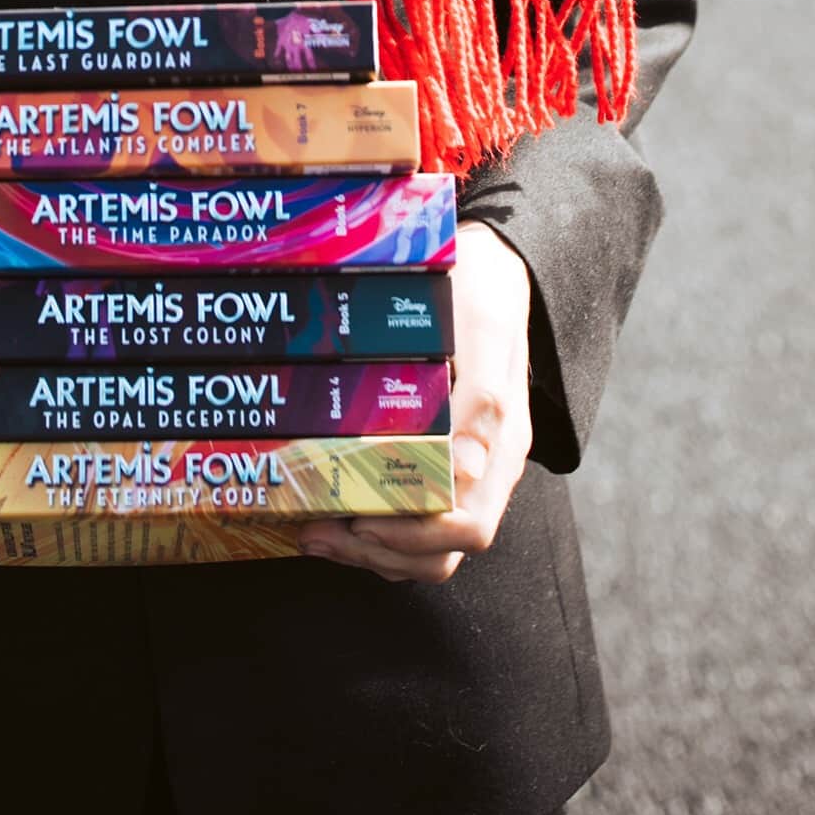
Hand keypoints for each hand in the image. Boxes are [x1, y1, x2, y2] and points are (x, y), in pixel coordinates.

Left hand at [300, 219, 532, 584]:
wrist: (490, 264)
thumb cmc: (482, 289)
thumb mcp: (483, 328)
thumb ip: (483, 401)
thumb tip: (465, 473)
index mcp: (501, 446)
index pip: (468, 526)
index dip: (411, 536)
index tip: (358, 518)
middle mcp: (487, 467)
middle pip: (441, 549)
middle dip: (377, 551)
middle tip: (315, 531)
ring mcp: (466, 467)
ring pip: (426, 545)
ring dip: (370, 549)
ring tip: (313, 528)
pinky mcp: (442, 459)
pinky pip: (414, 519)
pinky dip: (374, 529)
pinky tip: (333, 507)